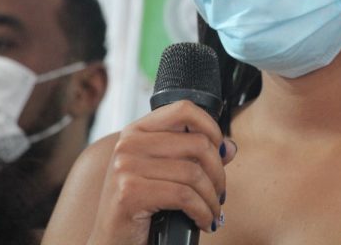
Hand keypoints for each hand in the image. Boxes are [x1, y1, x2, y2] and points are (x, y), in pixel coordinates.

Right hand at [87, 100, 237, 244]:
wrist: (110, 242)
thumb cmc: (138, 207)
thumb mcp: (165, 174)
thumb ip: (195, 156)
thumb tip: (229, 147)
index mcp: (137, 131)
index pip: (184, 109)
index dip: (211, 127)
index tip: (220, 150)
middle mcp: (128, 144)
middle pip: (197, 143)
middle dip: (218, 172)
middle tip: (219, 192)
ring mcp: (126, 167)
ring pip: (194, 173)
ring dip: (212, 197)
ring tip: (213, 210)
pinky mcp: (130, 193)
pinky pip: (184, 196)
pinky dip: (202, 211)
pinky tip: (204, 221)